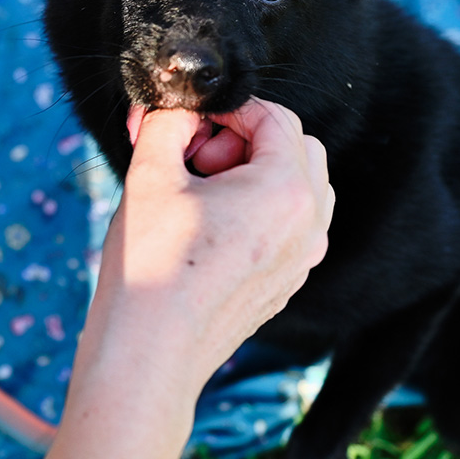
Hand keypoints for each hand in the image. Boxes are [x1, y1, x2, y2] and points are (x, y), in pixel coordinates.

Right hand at [94, 99, 332, 393]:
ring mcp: (303, 259)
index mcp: (287, 190)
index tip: (189, 125)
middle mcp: (310, 224)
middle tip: (195, 160)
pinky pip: (290, 225)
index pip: (275, 117)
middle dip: (246, 140)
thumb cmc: (150, 265)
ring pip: (299, 187)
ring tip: (201, 194)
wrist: (150, 352)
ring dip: (256, 173)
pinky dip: (259, 209)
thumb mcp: (150, 174)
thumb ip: (168, 123)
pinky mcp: (288, 283)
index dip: (228, 111)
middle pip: (297, 148)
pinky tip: (207, 228)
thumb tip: (177, 106)